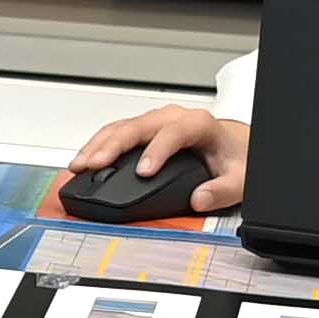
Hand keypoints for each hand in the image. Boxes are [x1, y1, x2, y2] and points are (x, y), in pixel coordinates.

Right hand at [67, 102, 248, 214]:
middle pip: (138, 126)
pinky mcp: (142, 129)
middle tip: (93, 164)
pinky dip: (97, 145)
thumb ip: (222, 190)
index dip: (157, 150)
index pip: (174, 132)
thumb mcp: (239, 177)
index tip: (144, 171)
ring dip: (98, 145)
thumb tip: (200, 199)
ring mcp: (154, 121)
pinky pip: (115, 131)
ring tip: (79, 164)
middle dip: (113, 145)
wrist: (231, 145)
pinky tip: (83, 160)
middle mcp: (173, 118)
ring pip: (121, 126)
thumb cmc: (232, 158)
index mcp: (198, 124)